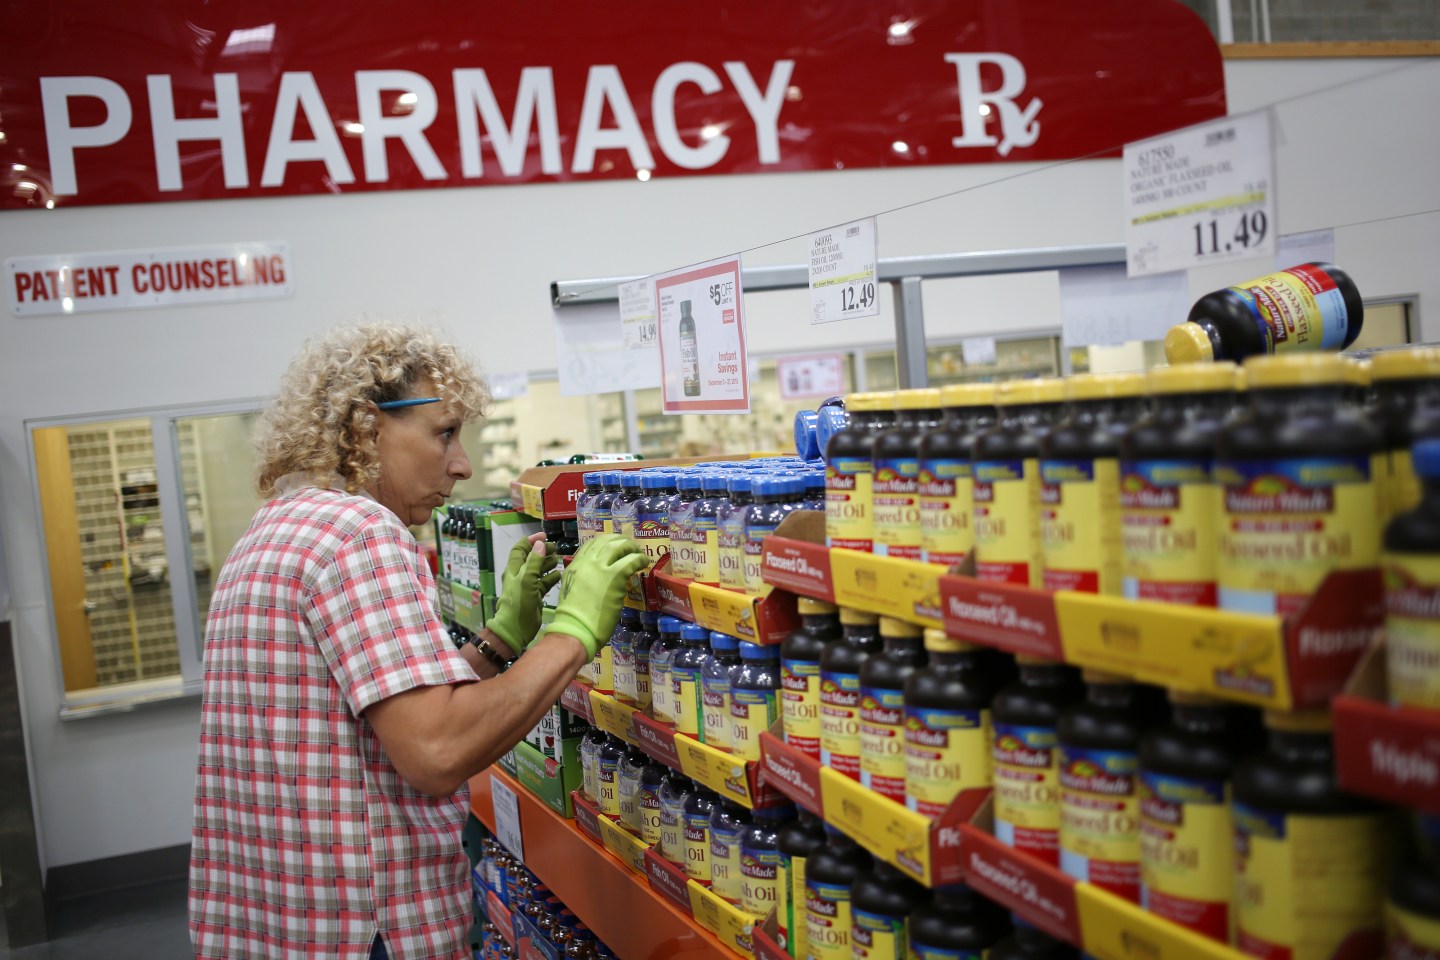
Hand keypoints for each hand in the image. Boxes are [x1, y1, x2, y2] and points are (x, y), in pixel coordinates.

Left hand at [486, 534, 561, 654]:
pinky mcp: (534, 596)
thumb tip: (540, 544)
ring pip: (538, 570)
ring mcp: (527, 586)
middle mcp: (520, 575)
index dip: (531, 541)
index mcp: (514, 569)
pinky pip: (544, 583)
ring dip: (548, 564)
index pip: (520, 549)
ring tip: (559, 559)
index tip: (544, 536)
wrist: (515, 629)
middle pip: (531, 558)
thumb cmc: (519, 603)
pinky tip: (559, 575)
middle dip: (542, 551)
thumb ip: (534, 562)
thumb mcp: (526, 580)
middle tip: (556, 548)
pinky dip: (551, 578)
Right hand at [542, 534, 648, 658]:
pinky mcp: (614, 576)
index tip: (616, 548)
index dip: (607, 542)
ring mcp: (600, 567)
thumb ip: (584, 578)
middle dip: (621, 542)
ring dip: (632, 548)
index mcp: (575, 565)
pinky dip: (640, 559)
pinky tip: (644, 562)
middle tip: (630, 549)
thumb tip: (598, 577)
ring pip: (619, 546)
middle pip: (607, 541)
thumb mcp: (572, 589)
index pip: (592, 544)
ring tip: (639, 554)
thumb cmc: (574, 618)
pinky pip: (631, 560)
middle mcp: (587, 562)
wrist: (575, 628)